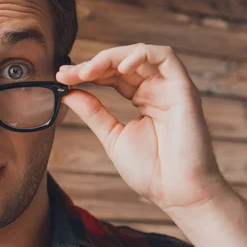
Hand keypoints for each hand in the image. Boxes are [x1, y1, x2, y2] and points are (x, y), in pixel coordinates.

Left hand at [56, 43, 229, 212]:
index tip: (62, 78)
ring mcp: (171, 87)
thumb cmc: (151, 171)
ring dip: (111, 57)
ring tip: (87, 72)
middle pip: (122, 61)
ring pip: (140, 53)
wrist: (177, 192)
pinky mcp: (184, 88)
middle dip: (92, 64)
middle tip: (67, 74)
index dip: (87, 72)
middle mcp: (157, 88)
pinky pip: (165, 56)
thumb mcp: (112, 135)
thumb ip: (93, 112)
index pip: (112, 74)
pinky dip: (140, 55)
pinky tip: (119, 67)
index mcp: (142, 98)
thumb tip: (68, 93)